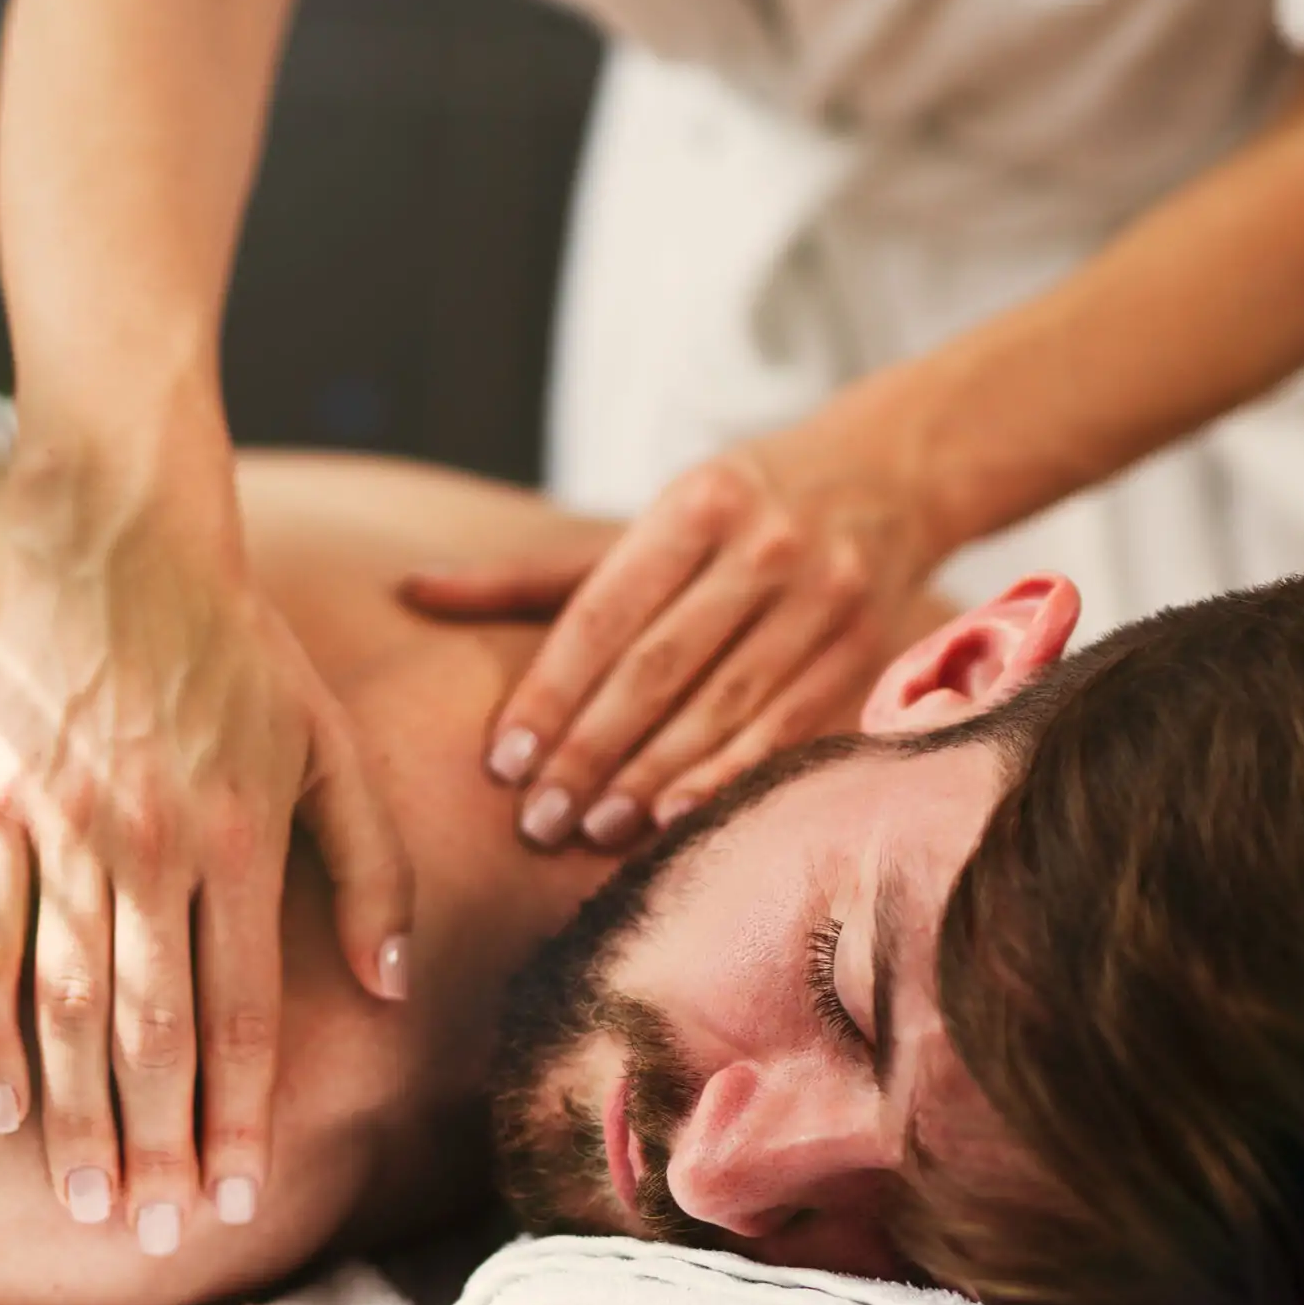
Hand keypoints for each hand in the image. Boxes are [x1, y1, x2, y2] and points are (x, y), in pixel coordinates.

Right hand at [0, 461, 410, 1253]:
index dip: (237, 1114)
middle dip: (156, 1145)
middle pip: (153, 1030)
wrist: (122, 543)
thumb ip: (370, 871)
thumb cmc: (244, 652)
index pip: (241, 1012)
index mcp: (240, 836)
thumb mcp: (334, 748)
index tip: (232, 1197)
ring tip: (85, 1201)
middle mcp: (151, 843)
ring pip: (67, 1001)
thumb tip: (391, 989)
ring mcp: (61, 827)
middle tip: (151, 1237)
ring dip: (76, 1112)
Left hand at [406, 419, 936, 847]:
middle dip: (590, 751)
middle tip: (536, 820)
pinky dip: (726, 778)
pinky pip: (782, 730)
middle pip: (657, 668)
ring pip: (720, 706)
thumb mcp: (647, 521)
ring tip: (592, 829)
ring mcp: (820, 599)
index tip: (503, 762)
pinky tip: (674, 820)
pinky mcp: (861, 649)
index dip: (550, 693)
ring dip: (651, 777)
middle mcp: (763, 546)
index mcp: (696, 502)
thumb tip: (411, 591)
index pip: (604, 614)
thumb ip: (535, 574)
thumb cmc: (739, 510)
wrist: (892, 475)